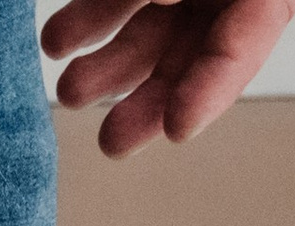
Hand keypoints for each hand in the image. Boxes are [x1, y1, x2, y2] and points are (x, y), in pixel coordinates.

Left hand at [41, 0, 294, 157]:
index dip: (207, 93)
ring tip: (68, 93)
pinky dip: (87, 23)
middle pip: (189, 61)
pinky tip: (56, 45)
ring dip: (105, 67)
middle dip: (145, 102)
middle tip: (111, 143)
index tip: (176, 129)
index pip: (238, 53)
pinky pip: (118, 0)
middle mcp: (224, 0)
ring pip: (146, 35)